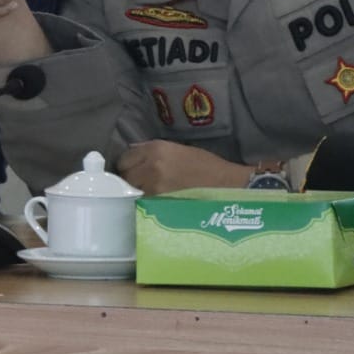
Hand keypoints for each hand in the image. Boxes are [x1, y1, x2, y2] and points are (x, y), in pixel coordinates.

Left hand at [115, 140, 251, 194]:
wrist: (228, 185)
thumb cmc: (207, 166)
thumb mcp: (179, 150)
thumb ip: (153, 152)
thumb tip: (134, 153)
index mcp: (156, 149)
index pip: (125, 158)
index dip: (129, 165)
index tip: (134, 170)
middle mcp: (151, 166)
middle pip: (126, 175)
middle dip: (131, 179)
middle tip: (142, 183)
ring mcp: (154, 187)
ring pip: (133, 191)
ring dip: (139, 192)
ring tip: (152, 193)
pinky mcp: (161, 204)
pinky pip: (144, 204)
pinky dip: (147, 204)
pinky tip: (157, 203)